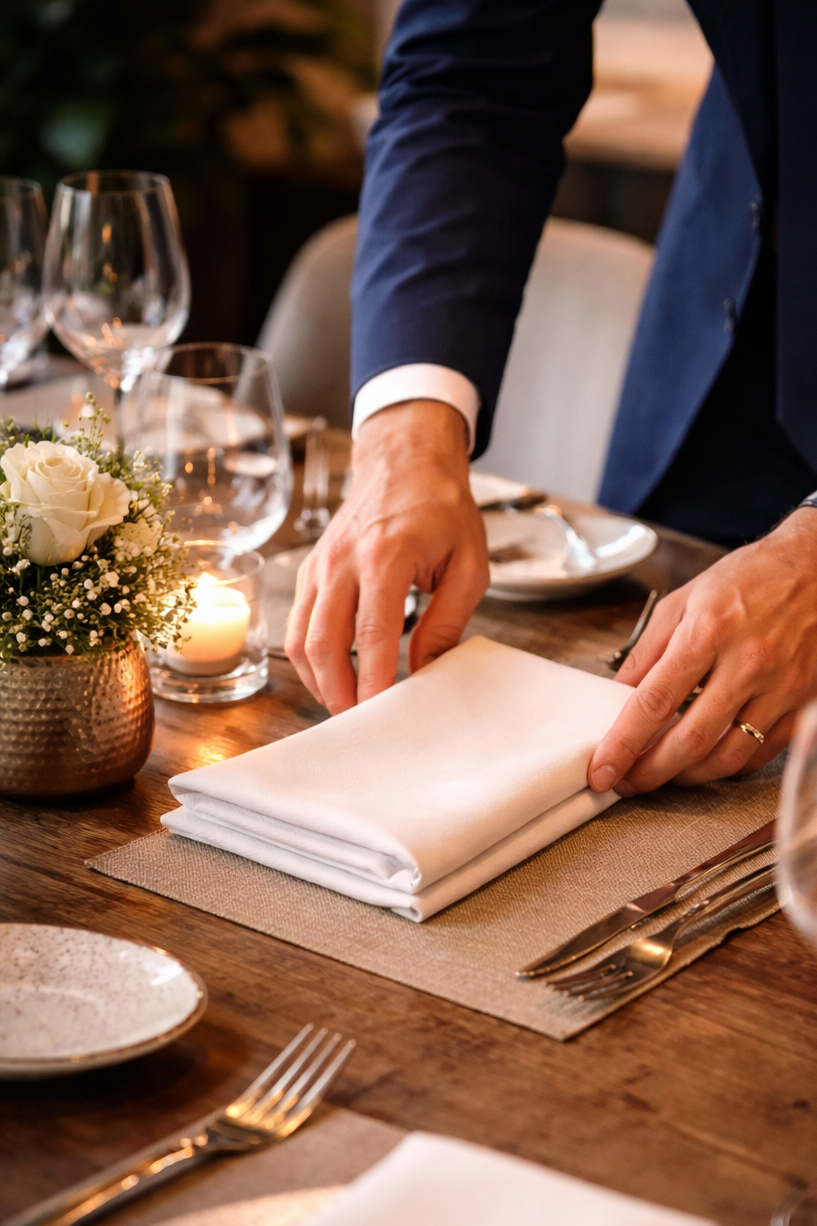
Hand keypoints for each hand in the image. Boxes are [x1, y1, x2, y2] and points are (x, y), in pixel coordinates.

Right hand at [285, 400, 489, 713]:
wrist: (405, 462)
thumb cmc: (442, 510)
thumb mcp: (468, 564)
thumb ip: (447, 621)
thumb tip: (424, 671)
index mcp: (385, 556)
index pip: (371, 633)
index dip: (372, 679)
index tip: (382, 712)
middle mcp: (343, 561)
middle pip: (324, 642)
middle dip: (339, 691)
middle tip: (361, 721)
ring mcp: (320, 564)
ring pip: (301, 637)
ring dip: (319, 680)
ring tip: (345, 705)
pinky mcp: (311, 569)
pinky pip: (298, 622)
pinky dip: (310, 656)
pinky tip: (333, 674)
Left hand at [588, 509, 816, 793]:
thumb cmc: (749, 579)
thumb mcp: (685, 600)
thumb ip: (648, 650)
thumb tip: (618, 694)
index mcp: (709, 632)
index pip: (655, 702)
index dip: (624, 743)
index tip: (603, 768)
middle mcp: (747, 664)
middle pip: (690, 740)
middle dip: (650, 772)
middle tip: (625, 783)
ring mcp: (780, 687)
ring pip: (728, 756)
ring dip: (687, 777)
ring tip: (661, 775)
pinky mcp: (803, 703)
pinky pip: (761, 753)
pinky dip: (728, 766)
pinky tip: (706, 763)